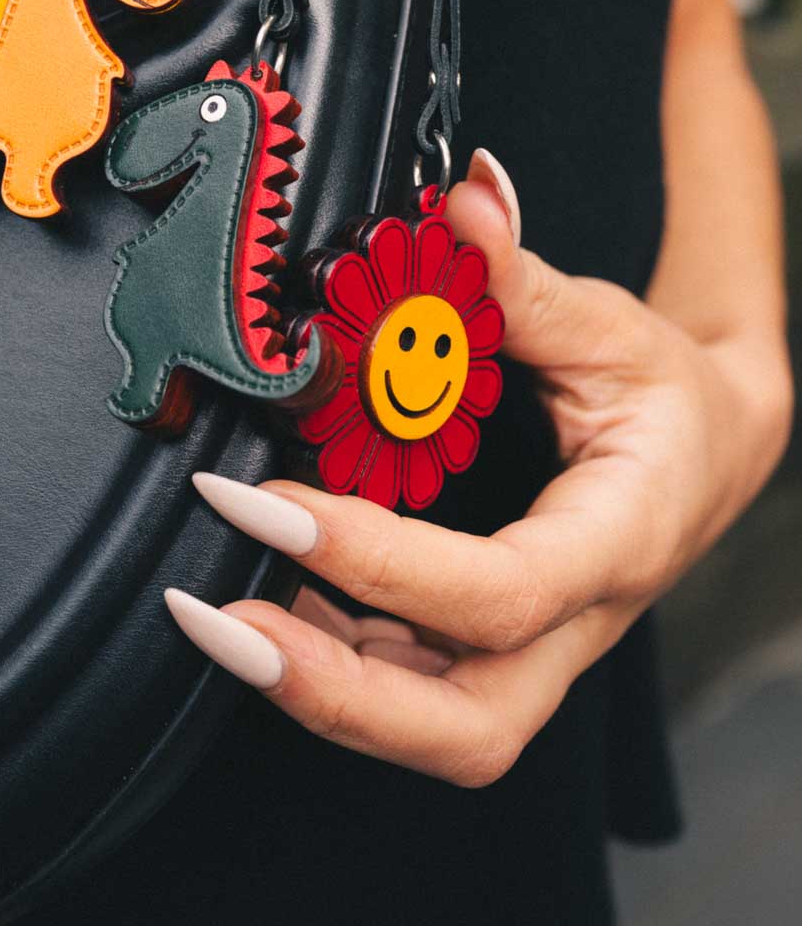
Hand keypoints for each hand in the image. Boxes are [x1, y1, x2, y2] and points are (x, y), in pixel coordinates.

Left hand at [166, 148, 790, 785]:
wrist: (711, 454)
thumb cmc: (668, 395)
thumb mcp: (612, 328)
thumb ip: (526, 278)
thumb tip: (462, 196)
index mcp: (617, 543)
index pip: (497, 592)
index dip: (375, 560)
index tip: (262, 503)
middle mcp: (576, 625)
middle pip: (466, 730)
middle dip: (331, 693)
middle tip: (215, 622)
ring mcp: (536, 653)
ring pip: (429, 729)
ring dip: (316, 684)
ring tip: (213, 611)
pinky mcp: (495, 650)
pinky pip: (410, 689)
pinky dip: (330, 657)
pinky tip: (270, 599)